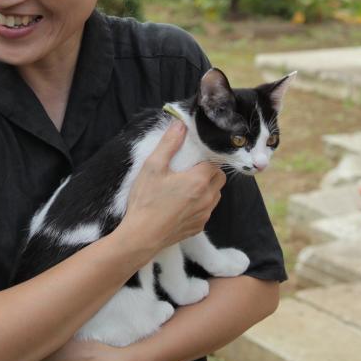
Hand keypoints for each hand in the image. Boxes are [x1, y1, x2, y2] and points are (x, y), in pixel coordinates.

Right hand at [119, 121, 224, 255]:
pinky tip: (181, 204)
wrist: (141, 236)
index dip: (205, 158)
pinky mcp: (198, 227)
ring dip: (206, 188)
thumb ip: (169, 143)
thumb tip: (180, 124)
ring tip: (185, 187)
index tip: (192, 158)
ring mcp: (204, 215)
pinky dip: (199, 204)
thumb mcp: (153, 166)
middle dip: (209, 172)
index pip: (215, 163)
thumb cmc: (146, 200)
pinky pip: (206, 211)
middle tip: (189, 170)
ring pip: (215, 196)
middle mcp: (207, 198)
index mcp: (199, 180)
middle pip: (219, 179)